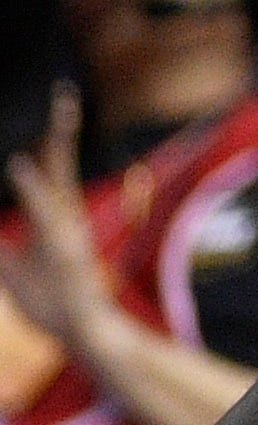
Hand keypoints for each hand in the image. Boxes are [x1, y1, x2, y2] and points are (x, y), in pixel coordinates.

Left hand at [0, 89, 107, 352]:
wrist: (79, 331)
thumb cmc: (49, 300)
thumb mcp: (12, 267)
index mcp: (57, 217)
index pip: (52, 167)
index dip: (55, 136)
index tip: (60, 103)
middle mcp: (66, 216)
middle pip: (64, 162)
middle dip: (64, 128)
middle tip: (65, 92)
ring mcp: (68, 230)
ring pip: (55, 180)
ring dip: (55, 145)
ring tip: (61, 109)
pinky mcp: (63, 247)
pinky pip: (45, 211)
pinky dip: (32, 186)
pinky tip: (19, 165)